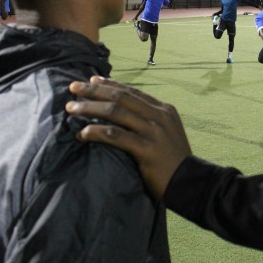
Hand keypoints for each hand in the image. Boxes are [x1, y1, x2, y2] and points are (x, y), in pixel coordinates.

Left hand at [65, 76, 191, 200]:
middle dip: (95, 90)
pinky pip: (116, 135)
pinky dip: (97, 132)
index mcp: (165, 110)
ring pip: (116, 112)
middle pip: (121, 97)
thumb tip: (126, 114)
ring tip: (71, 108)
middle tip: (74, 87)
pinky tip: (83, 133)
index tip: (92, 80)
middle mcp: (159, 116)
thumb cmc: (175, 161)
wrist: (191, 182)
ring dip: (90, 108)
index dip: (111, 84)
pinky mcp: (147, 149)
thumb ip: (151, 121)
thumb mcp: (167, 133)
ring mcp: (154, 132)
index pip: (133, 92)